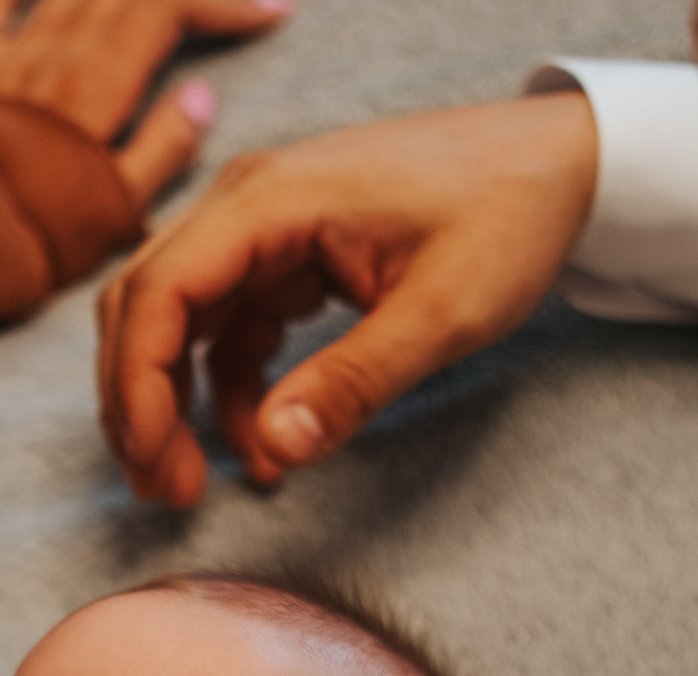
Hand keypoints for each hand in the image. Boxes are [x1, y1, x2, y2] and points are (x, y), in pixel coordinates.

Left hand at [0, 0, 289, 205]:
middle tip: (219, 1)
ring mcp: (9, 55)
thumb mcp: (115, 208)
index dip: (226, 5)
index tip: (273, 13)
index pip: (172, 10)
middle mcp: (57, 54)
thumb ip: (164, 149)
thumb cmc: (30, 234)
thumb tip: (201, 98)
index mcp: (102, 84)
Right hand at [97, 92, 597, 505]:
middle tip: (164, 491)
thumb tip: (276, 447)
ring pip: (177, 323)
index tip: (152, 460)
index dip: (138, 384)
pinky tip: (263, 447)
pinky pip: (228, 331)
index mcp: (272, 200)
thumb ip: (357, 381)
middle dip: (141, 404)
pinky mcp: (284, 257)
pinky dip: (231, 392)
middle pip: (146, 306)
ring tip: (193, 483)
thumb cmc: (509, 214)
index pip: (160, 291)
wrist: (559, 162)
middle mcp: (249, 204)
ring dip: (175, 404)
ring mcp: (262, 230)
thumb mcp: (445, 311)